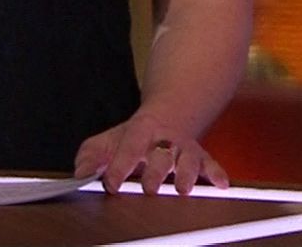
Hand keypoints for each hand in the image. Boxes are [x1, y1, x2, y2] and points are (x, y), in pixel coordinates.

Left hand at [74, 111, 227, 196]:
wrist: (171, 113)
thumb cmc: (136, 135)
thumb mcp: (109, 140)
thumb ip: (92, 156)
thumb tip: (80, 173)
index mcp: (141, 131)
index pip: (129, 147)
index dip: (120, 166)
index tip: (112, 184)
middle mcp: (165, 139)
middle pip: (161, 154)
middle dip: (156, 171)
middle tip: (149, 187)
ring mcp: (185, 148)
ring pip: (188, 159)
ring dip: (186, 174)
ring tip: (183, 189)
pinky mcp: (201, 158)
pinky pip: (211, 164)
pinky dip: (217, 174)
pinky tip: (221, 185)